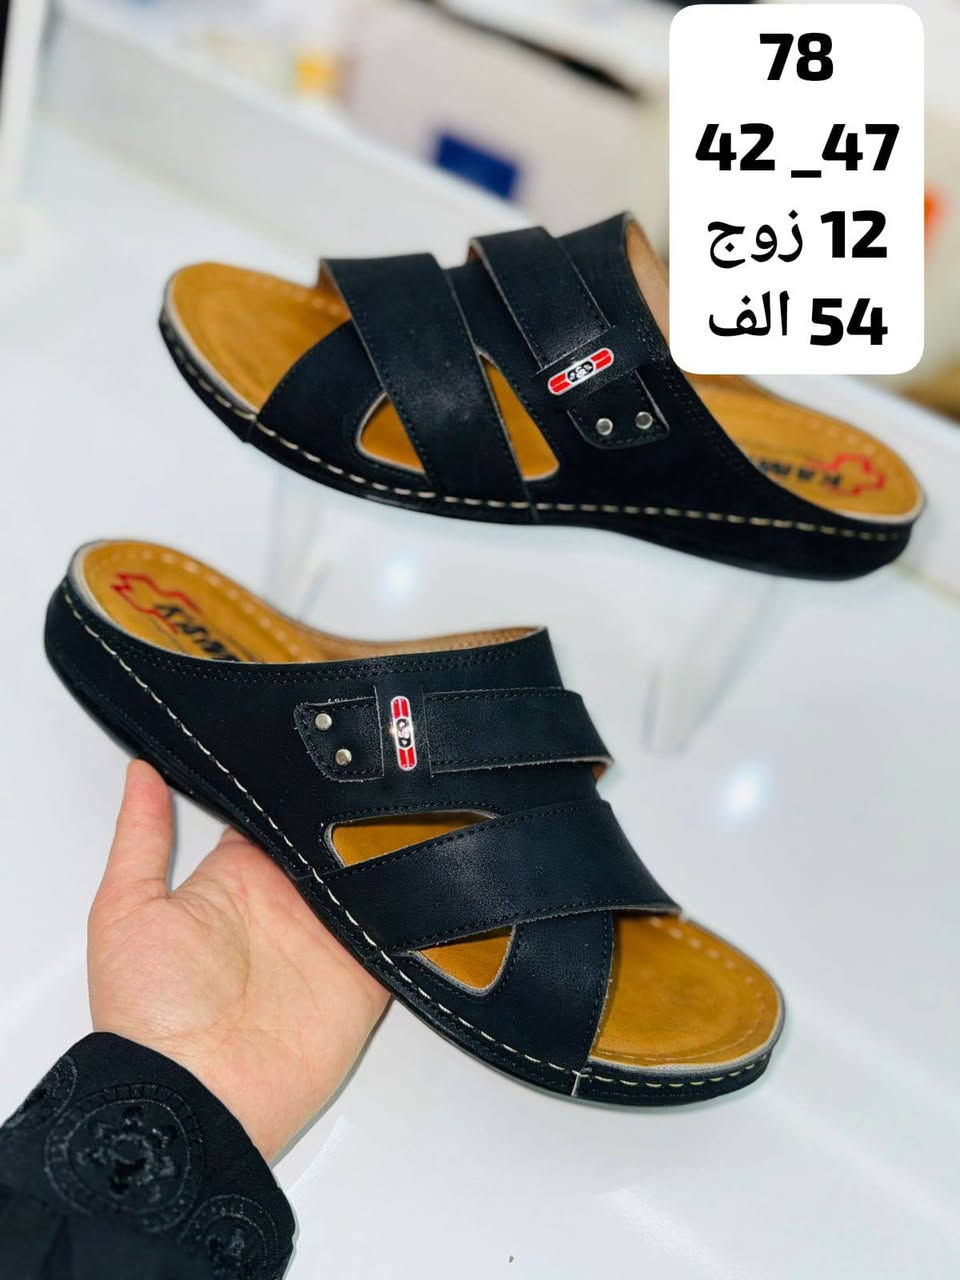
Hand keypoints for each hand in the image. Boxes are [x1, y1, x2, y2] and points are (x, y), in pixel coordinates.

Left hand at [88, 760, 388, 1160]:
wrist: (195, 1102)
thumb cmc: (148, 1013)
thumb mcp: (125, 911)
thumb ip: (142, 836)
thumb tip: (141, 770)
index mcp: (235, 878)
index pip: (270, 815)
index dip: (289, 781)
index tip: (317, 736)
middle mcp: (286, 904)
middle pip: (330, 839)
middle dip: (353, 806)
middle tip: (386, 758)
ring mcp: (329, 940)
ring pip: (372, 877)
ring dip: (392, 849)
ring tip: (421, 797)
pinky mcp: (366, 979)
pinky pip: (402, 935)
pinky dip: (419, 910)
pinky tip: (437, 865)